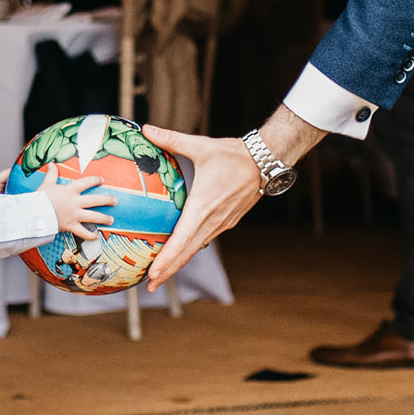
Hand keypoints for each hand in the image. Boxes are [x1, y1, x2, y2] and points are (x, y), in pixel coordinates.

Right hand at [41, 172, 114, 240]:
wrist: (35, 213)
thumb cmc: (40, 198)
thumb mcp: (46, 184)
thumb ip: (51, 174)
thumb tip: (51, 164)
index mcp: (70, 190)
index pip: (86, 182)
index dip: (95, 180)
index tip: (102, 180)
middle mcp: (75, 202)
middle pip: (95, 200)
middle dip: (106, 200)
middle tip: (115, 201)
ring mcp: (74, 215)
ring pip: (93, 216)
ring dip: (103, 218)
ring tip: (111, 220)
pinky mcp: (70, 226)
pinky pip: (82, 232)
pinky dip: (89, 236)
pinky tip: (96, 237)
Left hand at [141, 124, 262, 278]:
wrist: (265, 161)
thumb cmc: (233, 155)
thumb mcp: (201, 146)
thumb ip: (172, 139)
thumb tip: (147, 129)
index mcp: (203, 207)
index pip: (182, 240)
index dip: (167, 259)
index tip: (153, 274)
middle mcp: (212, 221)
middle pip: (187, 252)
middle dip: (168, 270)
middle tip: (150, 285)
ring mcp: (221, 224)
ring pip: (196, 248)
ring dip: (179, 262)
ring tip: (161, 275)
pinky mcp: (227, 221)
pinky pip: (205, 240)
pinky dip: (191, 250)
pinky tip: (182, 252)